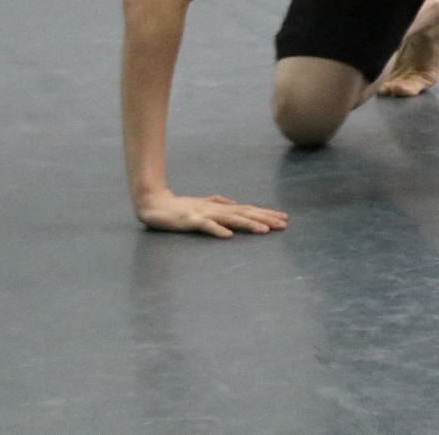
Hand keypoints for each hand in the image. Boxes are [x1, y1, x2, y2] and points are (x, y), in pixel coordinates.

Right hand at [137, 191, 287, 237]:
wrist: (155, 205)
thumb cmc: (180, 207)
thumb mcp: (202, 204)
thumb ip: (218, 202)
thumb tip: (235, 202)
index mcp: (220, 207)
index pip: (248, 210)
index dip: (266, 213)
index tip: (283, 218)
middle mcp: (216, 209)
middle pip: (245, 213)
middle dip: (265, 218)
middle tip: (283, 224)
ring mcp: (204, 214)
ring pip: (231, 219)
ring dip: (249, 224)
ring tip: (265, 230)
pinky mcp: (191, 220)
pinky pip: (206, 226)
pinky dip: (218, 230)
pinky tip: (228, 237)